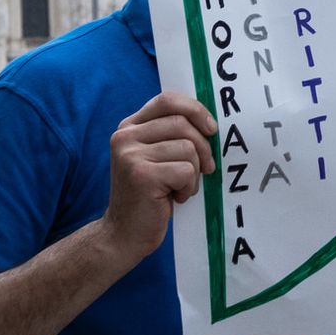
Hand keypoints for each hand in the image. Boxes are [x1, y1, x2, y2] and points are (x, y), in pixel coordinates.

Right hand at [99, 92, 215, 262]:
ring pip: (187, 148)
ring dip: (194, 173)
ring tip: (180, 188)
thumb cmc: (149, 196)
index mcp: (129, 127)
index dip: (194, 109)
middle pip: (182, 123)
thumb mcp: (155, 158)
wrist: (124, 234)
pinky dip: (188, 187)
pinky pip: (186, 170)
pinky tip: (175, 198)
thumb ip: (171, 136)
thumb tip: (210, 123)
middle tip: (205, 169)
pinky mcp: (142, 175)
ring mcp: (130, 155)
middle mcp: (125, 136)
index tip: (210, 129)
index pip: (167, 100)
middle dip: (203, 148)